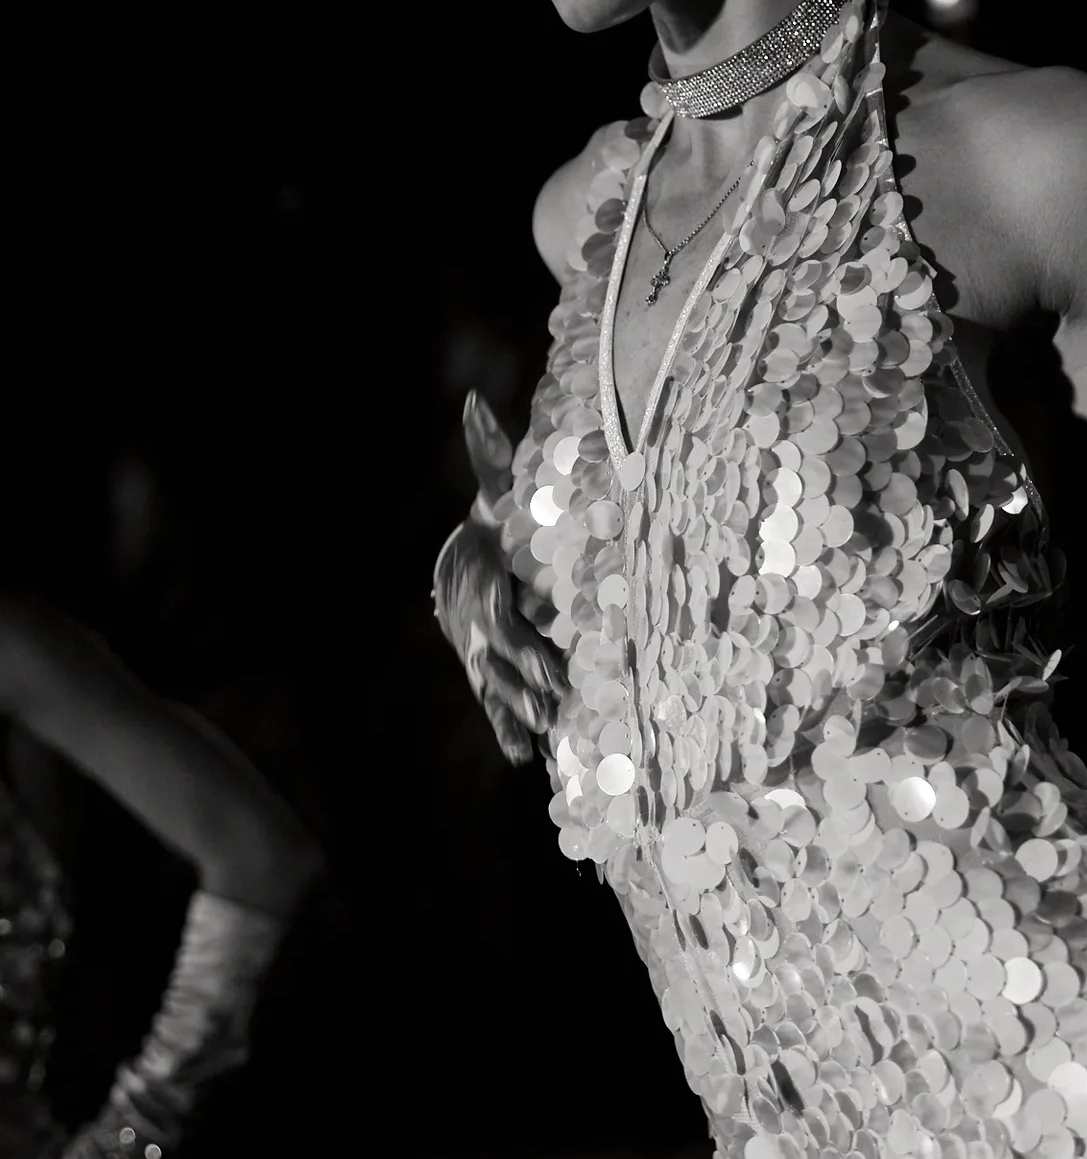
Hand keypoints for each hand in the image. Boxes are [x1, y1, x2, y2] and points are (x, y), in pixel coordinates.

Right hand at [435, 392, 563, 763]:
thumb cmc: (494, 521)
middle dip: (524, 686)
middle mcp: (476, 626)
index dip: (527, 645)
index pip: (505, 622)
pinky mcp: (484, 670)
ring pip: (493, 689)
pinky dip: (505, 729)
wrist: (460, 558)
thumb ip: (489, 451)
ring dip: (513, 715)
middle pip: (500, 665)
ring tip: (537, 741)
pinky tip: (527, 758)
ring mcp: (477, 653)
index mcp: (484, 588)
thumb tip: (474, 400)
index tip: (555, 666)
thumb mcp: (493, 486)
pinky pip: (492, 703)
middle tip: (553, 708)